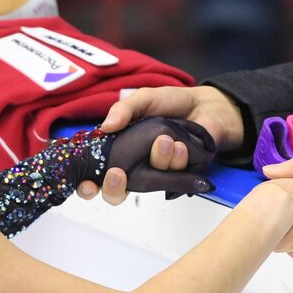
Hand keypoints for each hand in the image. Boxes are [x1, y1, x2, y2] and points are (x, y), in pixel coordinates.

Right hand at [79, 86, 244, 203]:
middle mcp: (135, 167)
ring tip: (165, 139)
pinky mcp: (181, 178)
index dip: (86, 185)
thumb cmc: (171, 103)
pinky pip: (175, 180)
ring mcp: (158, 174)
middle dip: (113, 188)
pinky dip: (177, 160)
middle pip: (115, 193)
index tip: (87, 184)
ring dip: (157, 160)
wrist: (206, 105)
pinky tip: (182, 145)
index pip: (94, 175)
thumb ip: (124, 109)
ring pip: (148, 185)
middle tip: (118, 173)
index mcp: (120, 150)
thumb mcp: (144, 99)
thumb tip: (106, 126)